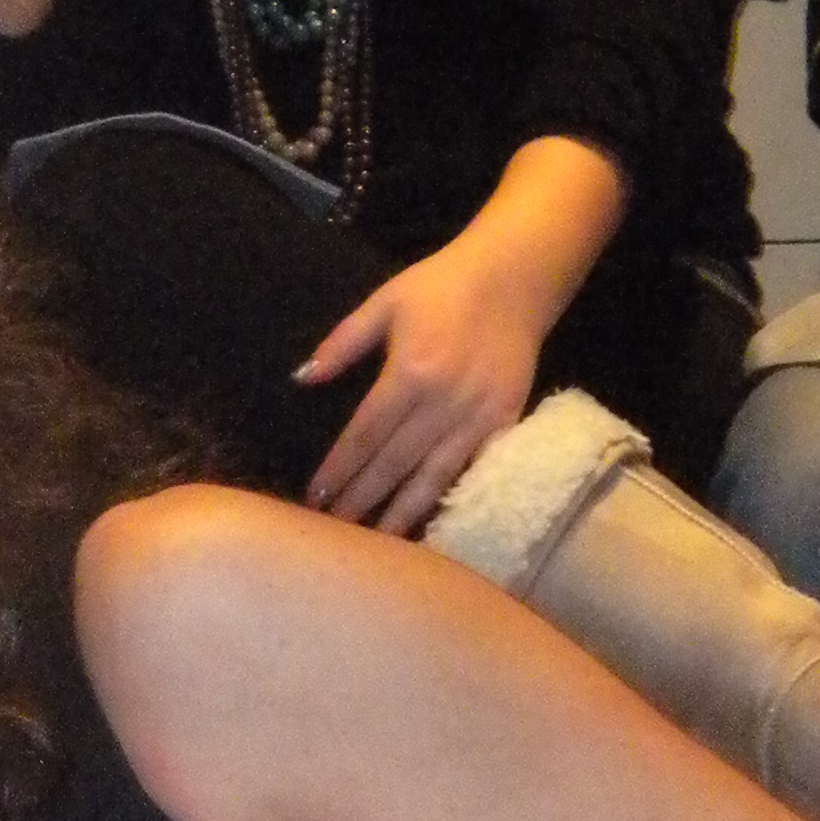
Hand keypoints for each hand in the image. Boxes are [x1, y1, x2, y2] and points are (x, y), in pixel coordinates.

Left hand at [297, 234, 548, 534]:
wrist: (517, 277)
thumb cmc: (443, 287)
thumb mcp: (386, 302)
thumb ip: (343, 342)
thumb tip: (302, 378)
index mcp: (411, 371)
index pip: (365, 434)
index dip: (338, 469)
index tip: (314, 497)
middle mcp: (443, 401)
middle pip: (393, 464)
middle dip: (360, 500)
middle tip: (333, 532)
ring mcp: (477, 416)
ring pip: (432, 478)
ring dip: (400, 514)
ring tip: (373, 543)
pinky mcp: (503, 423)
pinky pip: (468, 472)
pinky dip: (444, 498)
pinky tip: (423, 522)